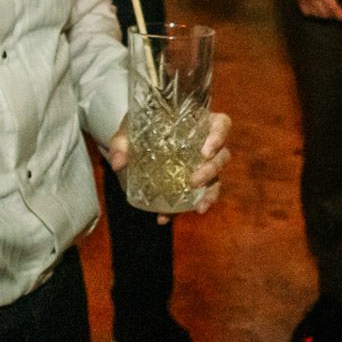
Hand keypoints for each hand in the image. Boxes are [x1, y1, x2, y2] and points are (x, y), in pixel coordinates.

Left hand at [106, 112, 233, 220]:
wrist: (136, 141)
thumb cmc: (140, 128)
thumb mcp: (130, 130)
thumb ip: (122, 142)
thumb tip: (119, 163)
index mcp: (198, 124)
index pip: (221, 125)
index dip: (218, 136)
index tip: (205, 151)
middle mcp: (206, 145)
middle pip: (223, 155)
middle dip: (211, 170)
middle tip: (193, 181)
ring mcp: (203, 166)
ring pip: (217, 179)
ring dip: (209, 193)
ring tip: (197, 207)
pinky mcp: (194, 184)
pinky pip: (197, 197)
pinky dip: (182, 208)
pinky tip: (166, 217)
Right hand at [279, 0, 341, 21]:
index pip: (333, 8)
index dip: (341, 16)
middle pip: (325, 13)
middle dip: (334, 15)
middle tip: (341, 14)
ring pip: (315, 14)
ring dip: (324, 15)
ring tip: (330, 12)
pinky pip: (305, 10)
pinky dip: (313, 13)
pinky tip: (317, 10)